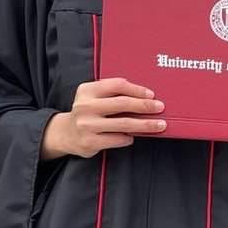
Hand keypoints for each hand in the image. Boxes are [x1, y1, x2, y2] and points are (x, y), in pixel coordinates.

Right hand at [40, 77, 166, 159]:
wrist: (66, 134)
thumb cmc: (89, 111)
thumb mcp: (94, 96)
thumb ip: (113, 93)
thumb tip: (146, 95)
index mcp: (88, 90)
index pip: (117, 85)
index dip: (137, 89)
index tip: (151, 94)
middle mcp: (85, 106)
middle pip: (122, 103)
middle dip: (145, 106)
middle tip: (160, 107)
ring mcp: (87, 125)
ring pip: (124, 124)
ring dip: (145, 124)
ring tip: (159, 125)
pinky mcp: (90, 142)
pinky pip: (117, 139)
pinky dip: (129, 138)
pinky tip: (134, 136)